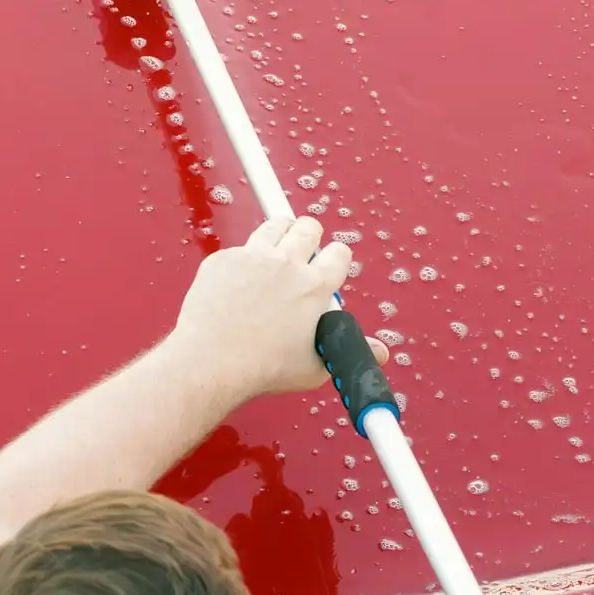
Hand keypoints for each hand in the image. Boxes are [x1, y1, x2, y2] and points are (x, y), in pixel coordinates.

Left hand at [168, 215, 383, 403]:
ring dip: (279, 234)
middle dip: (309, 237)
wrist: (213, 362)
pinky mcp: (223, 259)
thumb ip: (351, 350)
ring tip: (274, 253)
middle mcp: (287, 263)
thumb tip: (380, 352)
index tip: (327, 267)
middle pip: (308, 227)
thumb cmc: (263, 368)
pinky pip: (238, 249)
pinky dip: (241, 262)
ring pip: (274, 226)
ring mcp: (253, 256)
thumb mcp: (318, 366)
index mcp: (315, 286)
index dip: (334, 259)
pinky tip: (237, 284)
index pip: (339, 253)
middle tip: (301, 253)